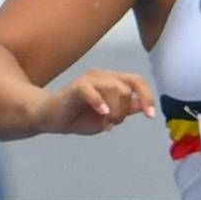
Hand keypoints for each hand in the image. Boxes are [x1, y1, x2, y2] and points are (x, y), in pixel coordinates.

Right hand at [36, 69, 155, 136]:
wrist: (50, 119)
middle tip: (113, 124)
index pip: (137, 82)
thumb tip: (141, 105)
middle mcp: (103, 76)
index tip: (150, 115)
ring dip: (114, 110)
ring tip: (105, 123)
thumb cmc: (77, 117)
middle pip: (126, 88)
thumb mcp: (107, 117)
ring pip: (114, 88)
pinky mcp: (76, 87)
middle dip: (124, 110)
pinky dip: (99, 102)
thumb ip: (124, 110)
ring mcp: (89, 79)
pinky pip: (92, 91)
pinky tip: (102, 113)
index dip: (147, 97)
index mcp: (113, 81)